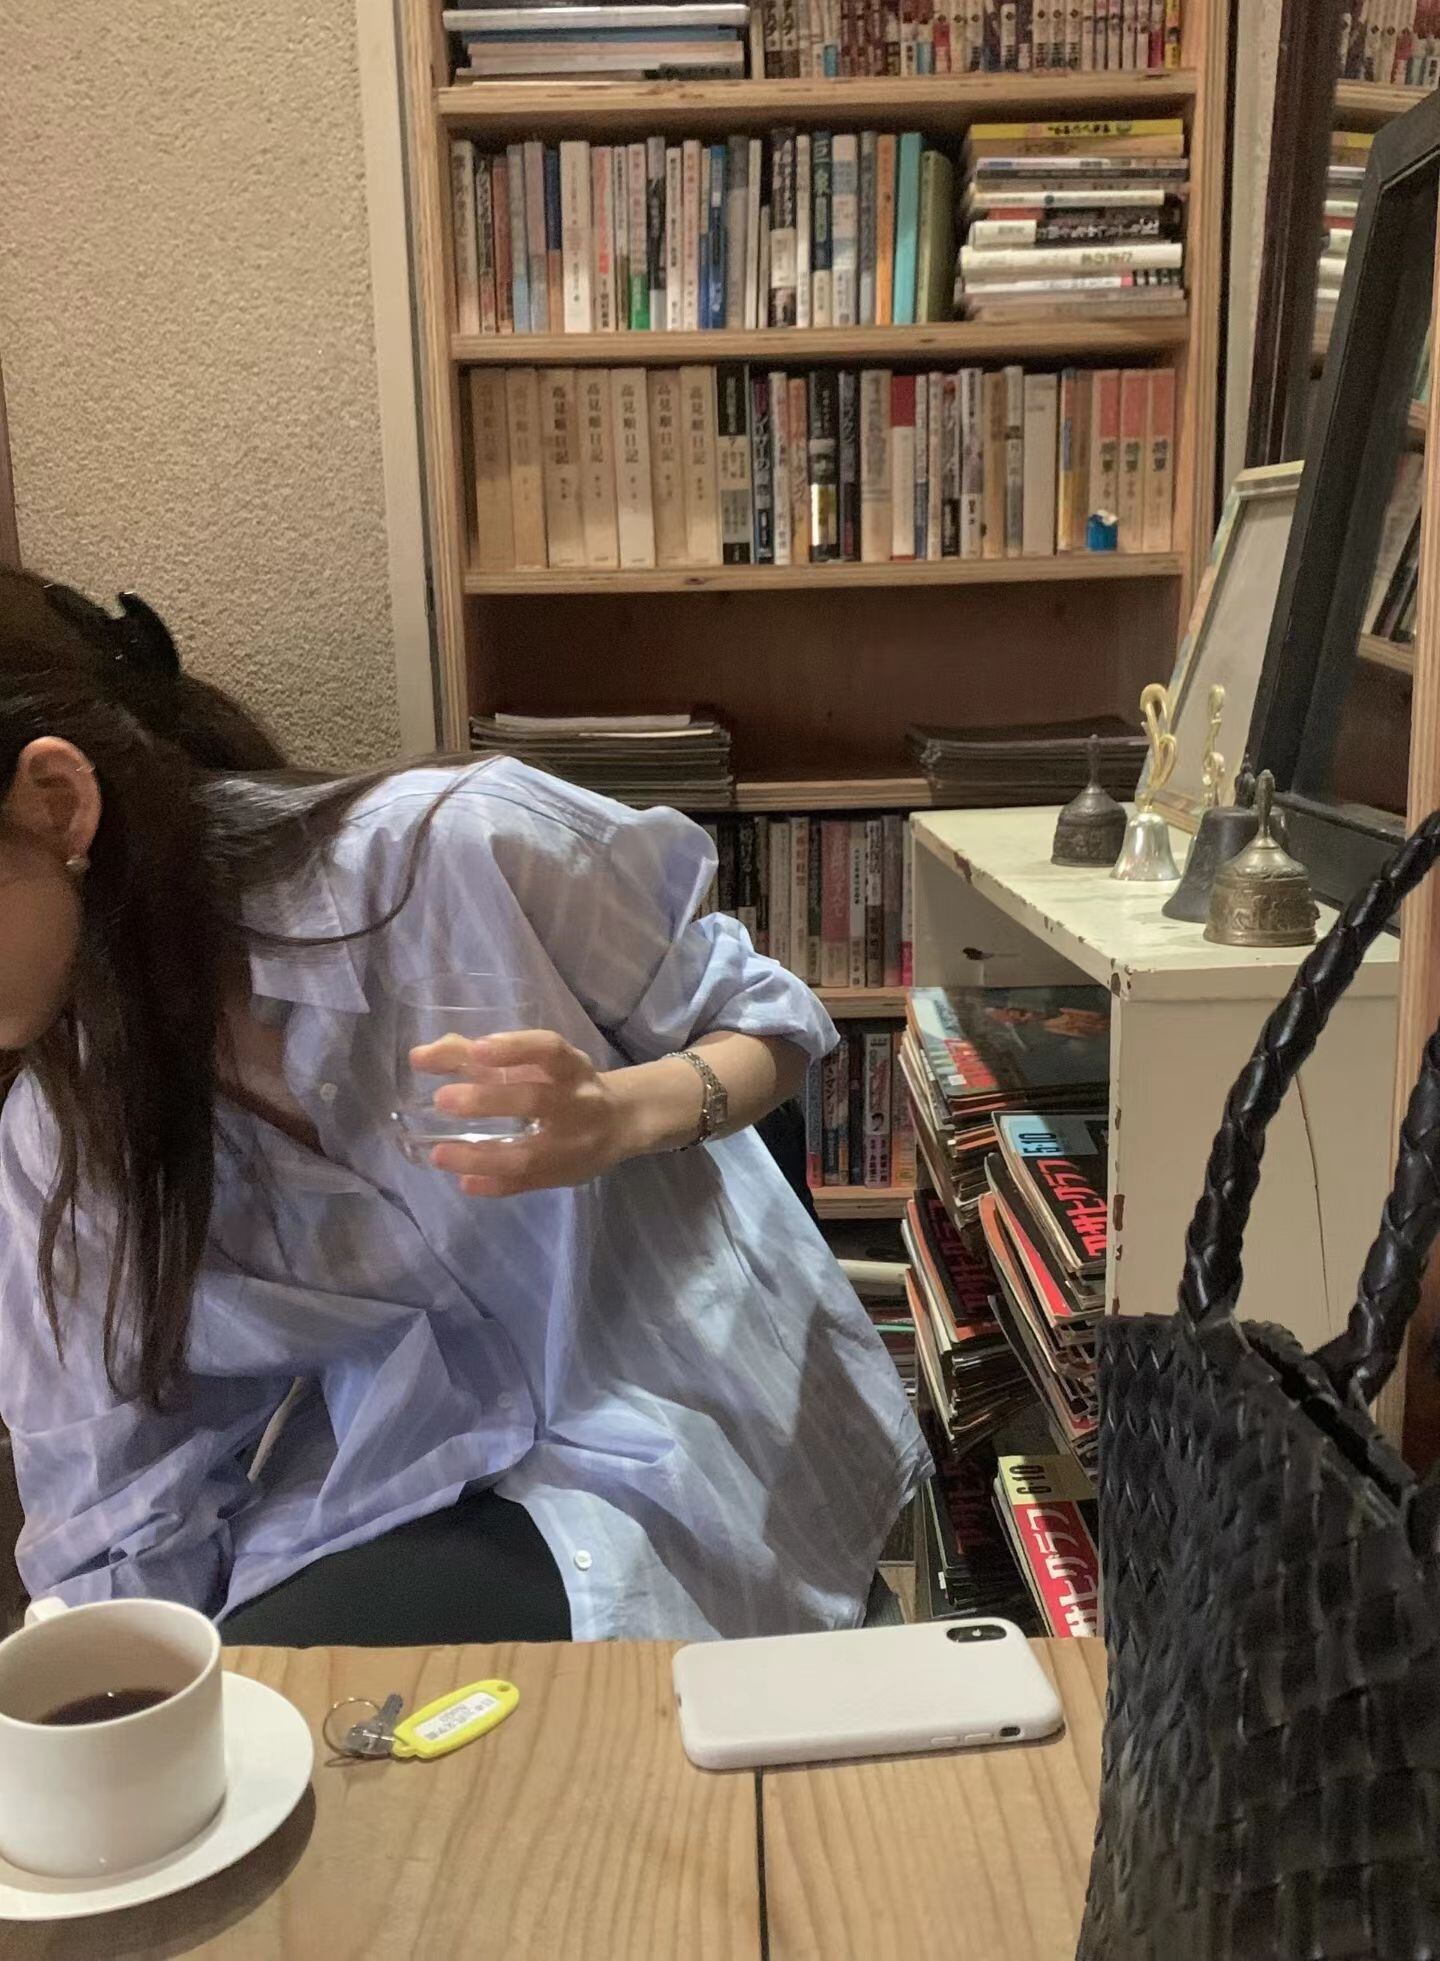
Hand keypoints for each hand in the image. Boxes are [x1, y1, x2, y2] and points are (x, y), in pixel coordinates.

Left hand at [409, 1029, 629, 1196]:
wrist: (622, 1121)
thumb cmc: (564, 1083)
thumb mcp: (535, 1062)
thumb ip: (480, 1056)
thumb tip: (421, 1056)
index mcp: (570, 1067)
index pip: (548, 1050)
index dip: (514, 1048)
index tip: (476, 1049)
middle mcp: (576, 1102)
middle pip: (534, 1101)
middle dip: (488, 1101)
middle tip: (442, 1100)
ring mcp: (572, 1144)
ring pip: (528, 1153)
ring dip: (481, 1156)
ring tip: (439, 1155)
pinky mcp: (564, 1176)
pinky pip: (527, 1184)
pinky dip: (495, 1185)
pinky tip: (465, 1183)